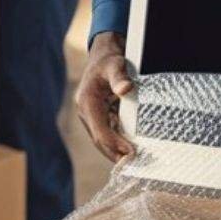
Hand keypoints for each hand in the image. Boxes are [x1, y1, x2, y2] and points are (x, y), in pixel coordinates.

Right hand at [74, 31, 135, 161]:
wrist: (103, 55)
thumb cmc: (109, 60)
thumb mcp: (115, 64)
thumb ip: (119, 77)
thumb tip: (126, 89)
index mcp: (87, 101)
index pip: (99, 130)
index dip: (114, 143)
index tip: (130, 152)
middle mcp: (86, 111)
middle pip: (99, 140)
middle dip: (115, 153)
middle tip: (134, 164)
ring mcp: (91, 115)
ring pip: (103, 139)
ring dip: (116, 151)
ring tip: (134, 162)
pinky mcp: (98, 116)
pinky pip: (108, 132)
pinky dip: (118, 142)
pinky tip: (130, 149)